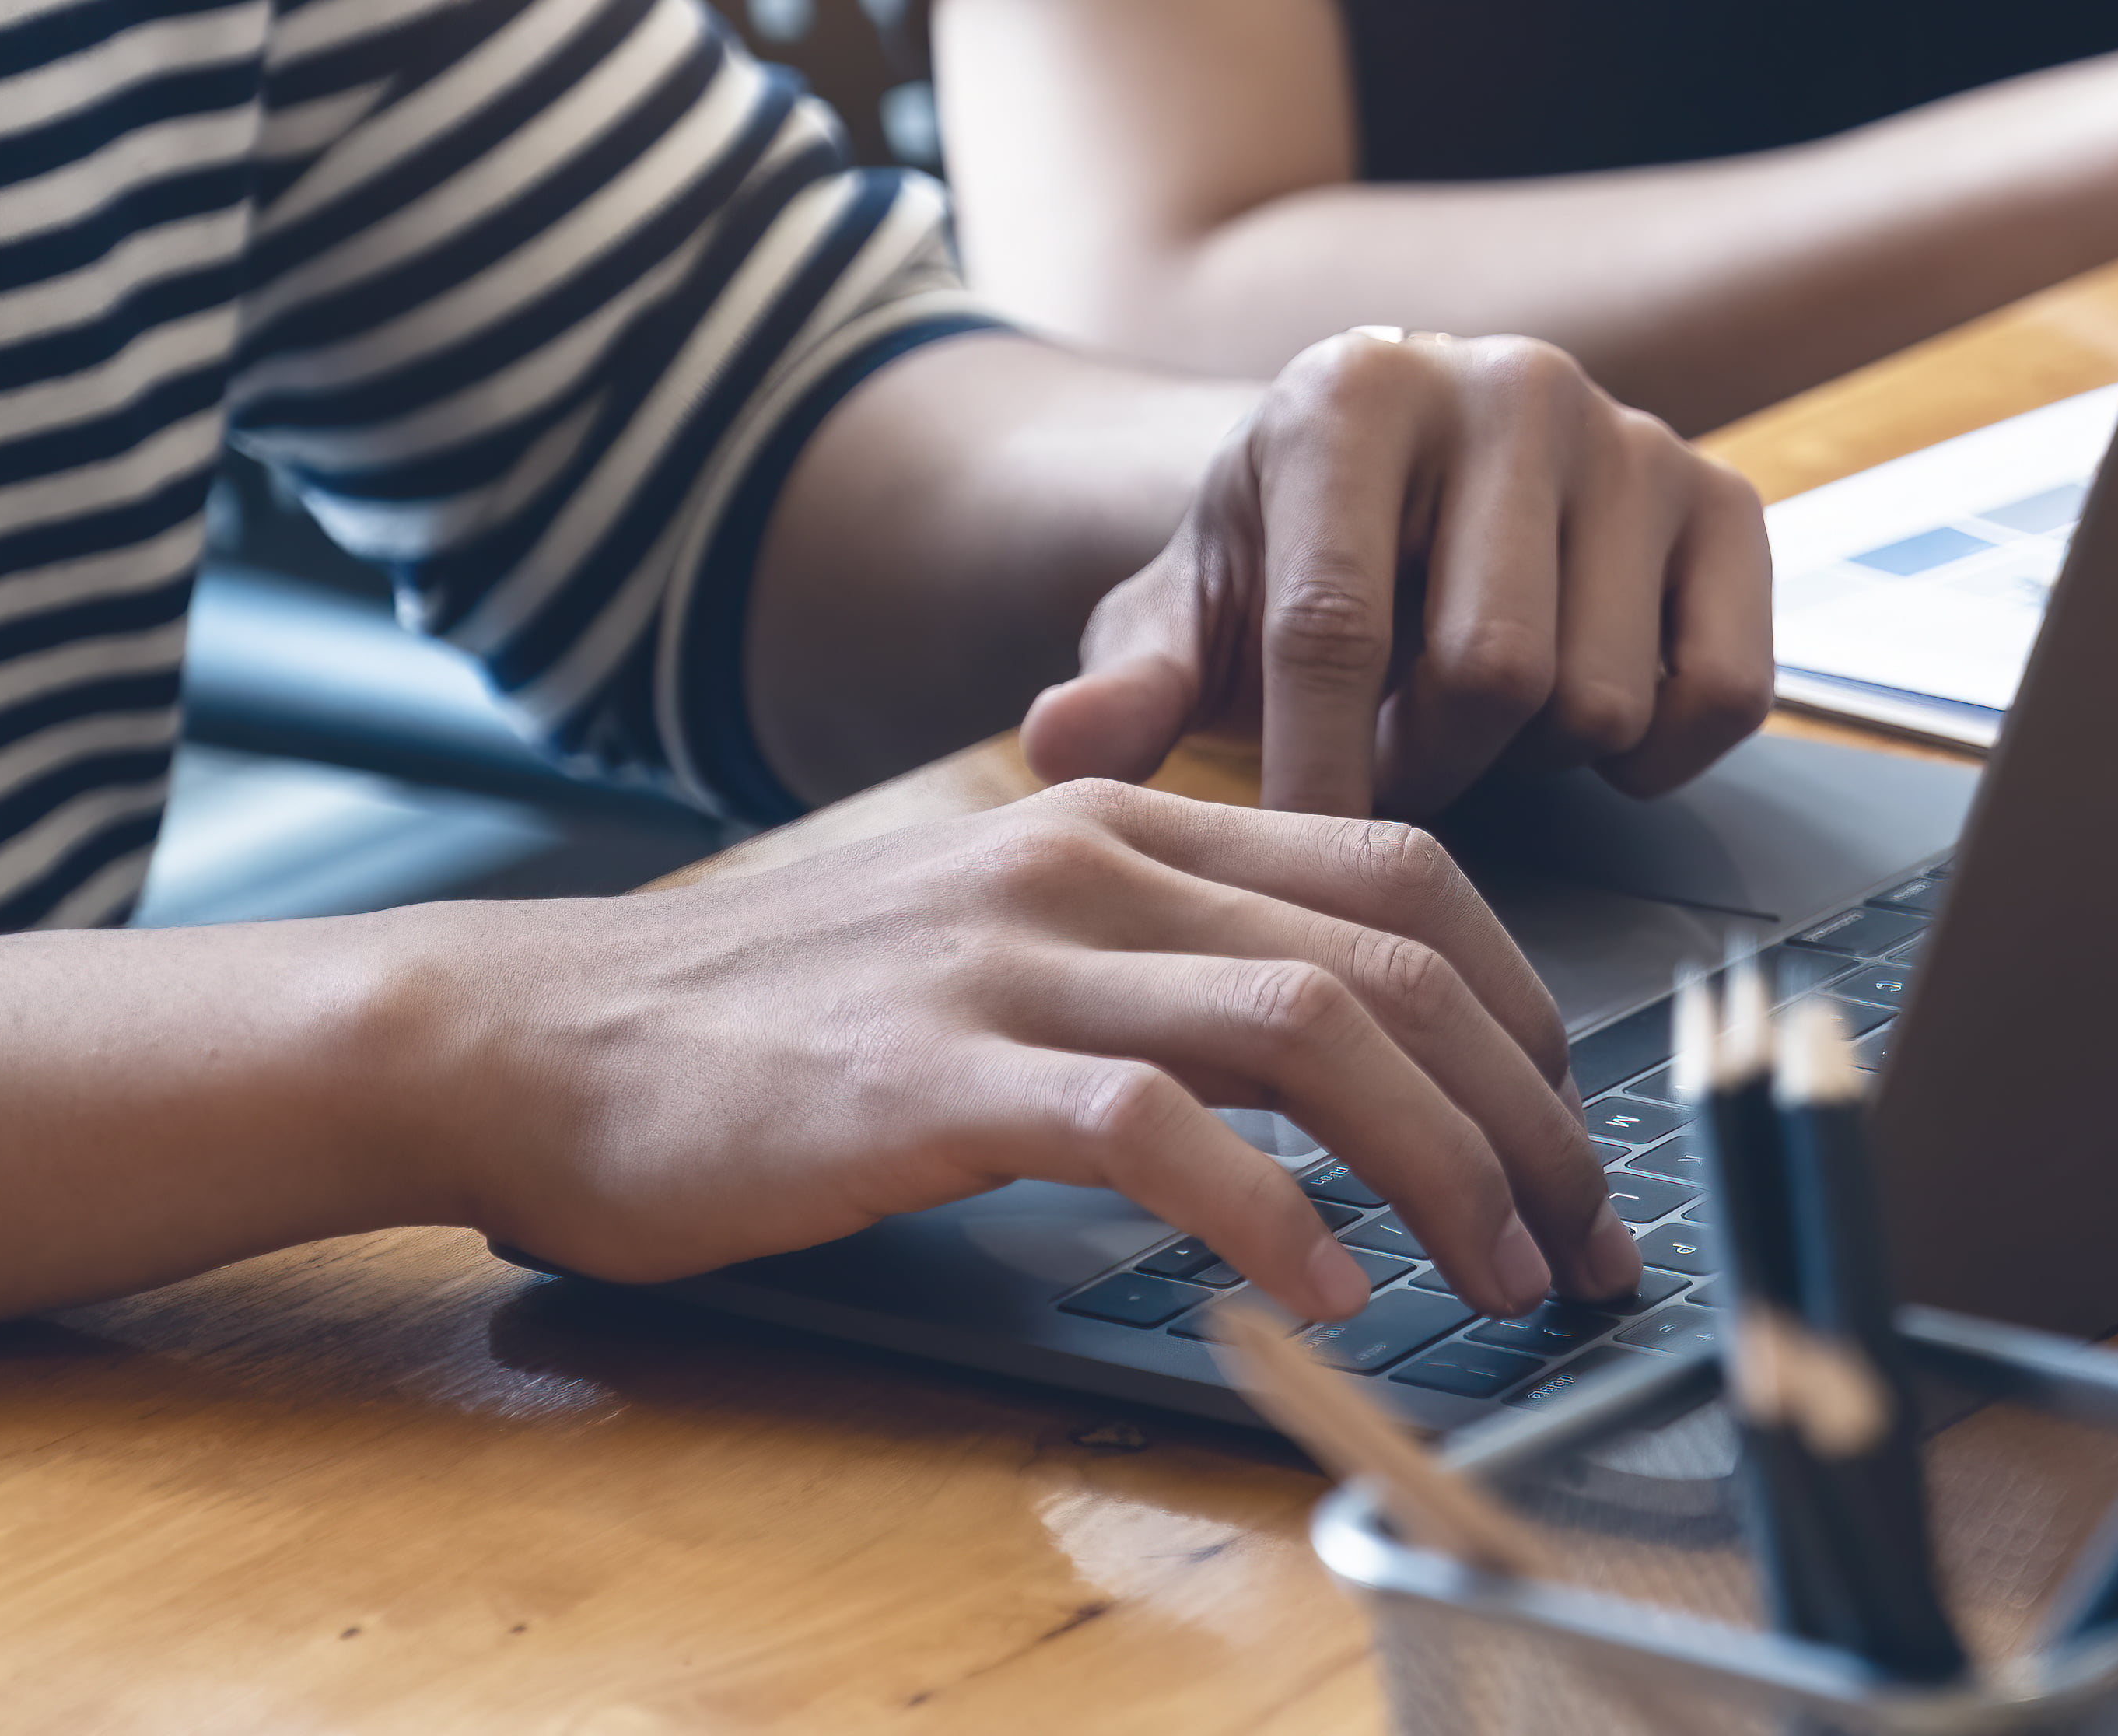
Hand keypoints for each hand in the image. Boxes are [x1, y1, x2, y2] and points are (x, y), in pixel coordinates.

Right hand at [421, 780, 1641, 1320]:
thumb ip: (1152, 959)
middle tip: (1589, 1240)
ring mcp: (1014, 961)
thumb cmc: (768, 1021)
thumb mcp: (996, 939)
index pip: (1409, 875)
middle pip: (1403, 957)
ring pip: (1317, 1028)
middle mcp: (1093, 863)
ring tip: (1503, 1279)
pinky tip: (1326, 1294)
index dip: (1528, 1013)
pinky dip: (1271, 1216)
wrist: (528, 1034)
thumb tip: (1334, 1047)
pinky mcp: (936, 1074)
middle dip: (1533, 1113)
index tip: (1575, 1140)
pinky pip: (1157, 1127)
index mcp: (1126, 823)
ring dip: (1448, 1168)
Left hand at [1018, 327, 1775, 816]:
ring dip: (1530, 755)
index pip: (1337, 623)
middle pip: (1491, 673)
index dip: (1317, 772)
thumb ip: (1132, 681)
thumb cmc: (1286, 564)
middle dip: (1427, 761)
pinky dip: (1653, 754)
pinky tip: (1579, 720)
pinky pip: (1724, 694)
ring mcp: (1635, 436)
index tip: (1300, 860)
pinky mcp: (1729, 501)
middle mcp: (1511, 384)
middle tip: (1388, 757)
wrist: (1398, 486)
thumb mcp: (1188, 611)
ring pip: (1601, 695)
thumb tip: (1062, 749)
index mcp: (1355, 393)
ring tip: (1471, 715)